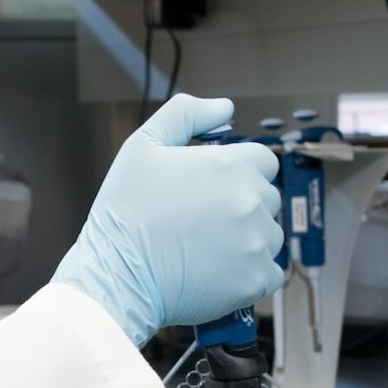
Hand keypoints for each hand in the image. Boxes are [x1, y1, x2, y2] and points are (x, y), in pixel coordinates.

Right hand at [51, 95, 282, 345]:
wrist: (117, 276)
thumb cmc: (125, 214)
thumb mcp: (142, 146)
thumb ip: (186, 115)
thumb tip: (224, 108)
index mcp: (228, 165)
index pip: (263, 160)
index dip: (239, 172)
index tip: (215, 189)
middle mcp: (249, 201)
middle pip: (268, 197)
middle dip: (243, 204)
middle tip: (204, 220)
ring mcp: (256, 242)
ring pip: (271, 234)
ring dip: (249, 238)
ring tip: (208, 247)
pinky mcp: (255, 279)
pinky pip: (270, 272)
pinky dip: (250, 273)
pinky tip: (218, 270)